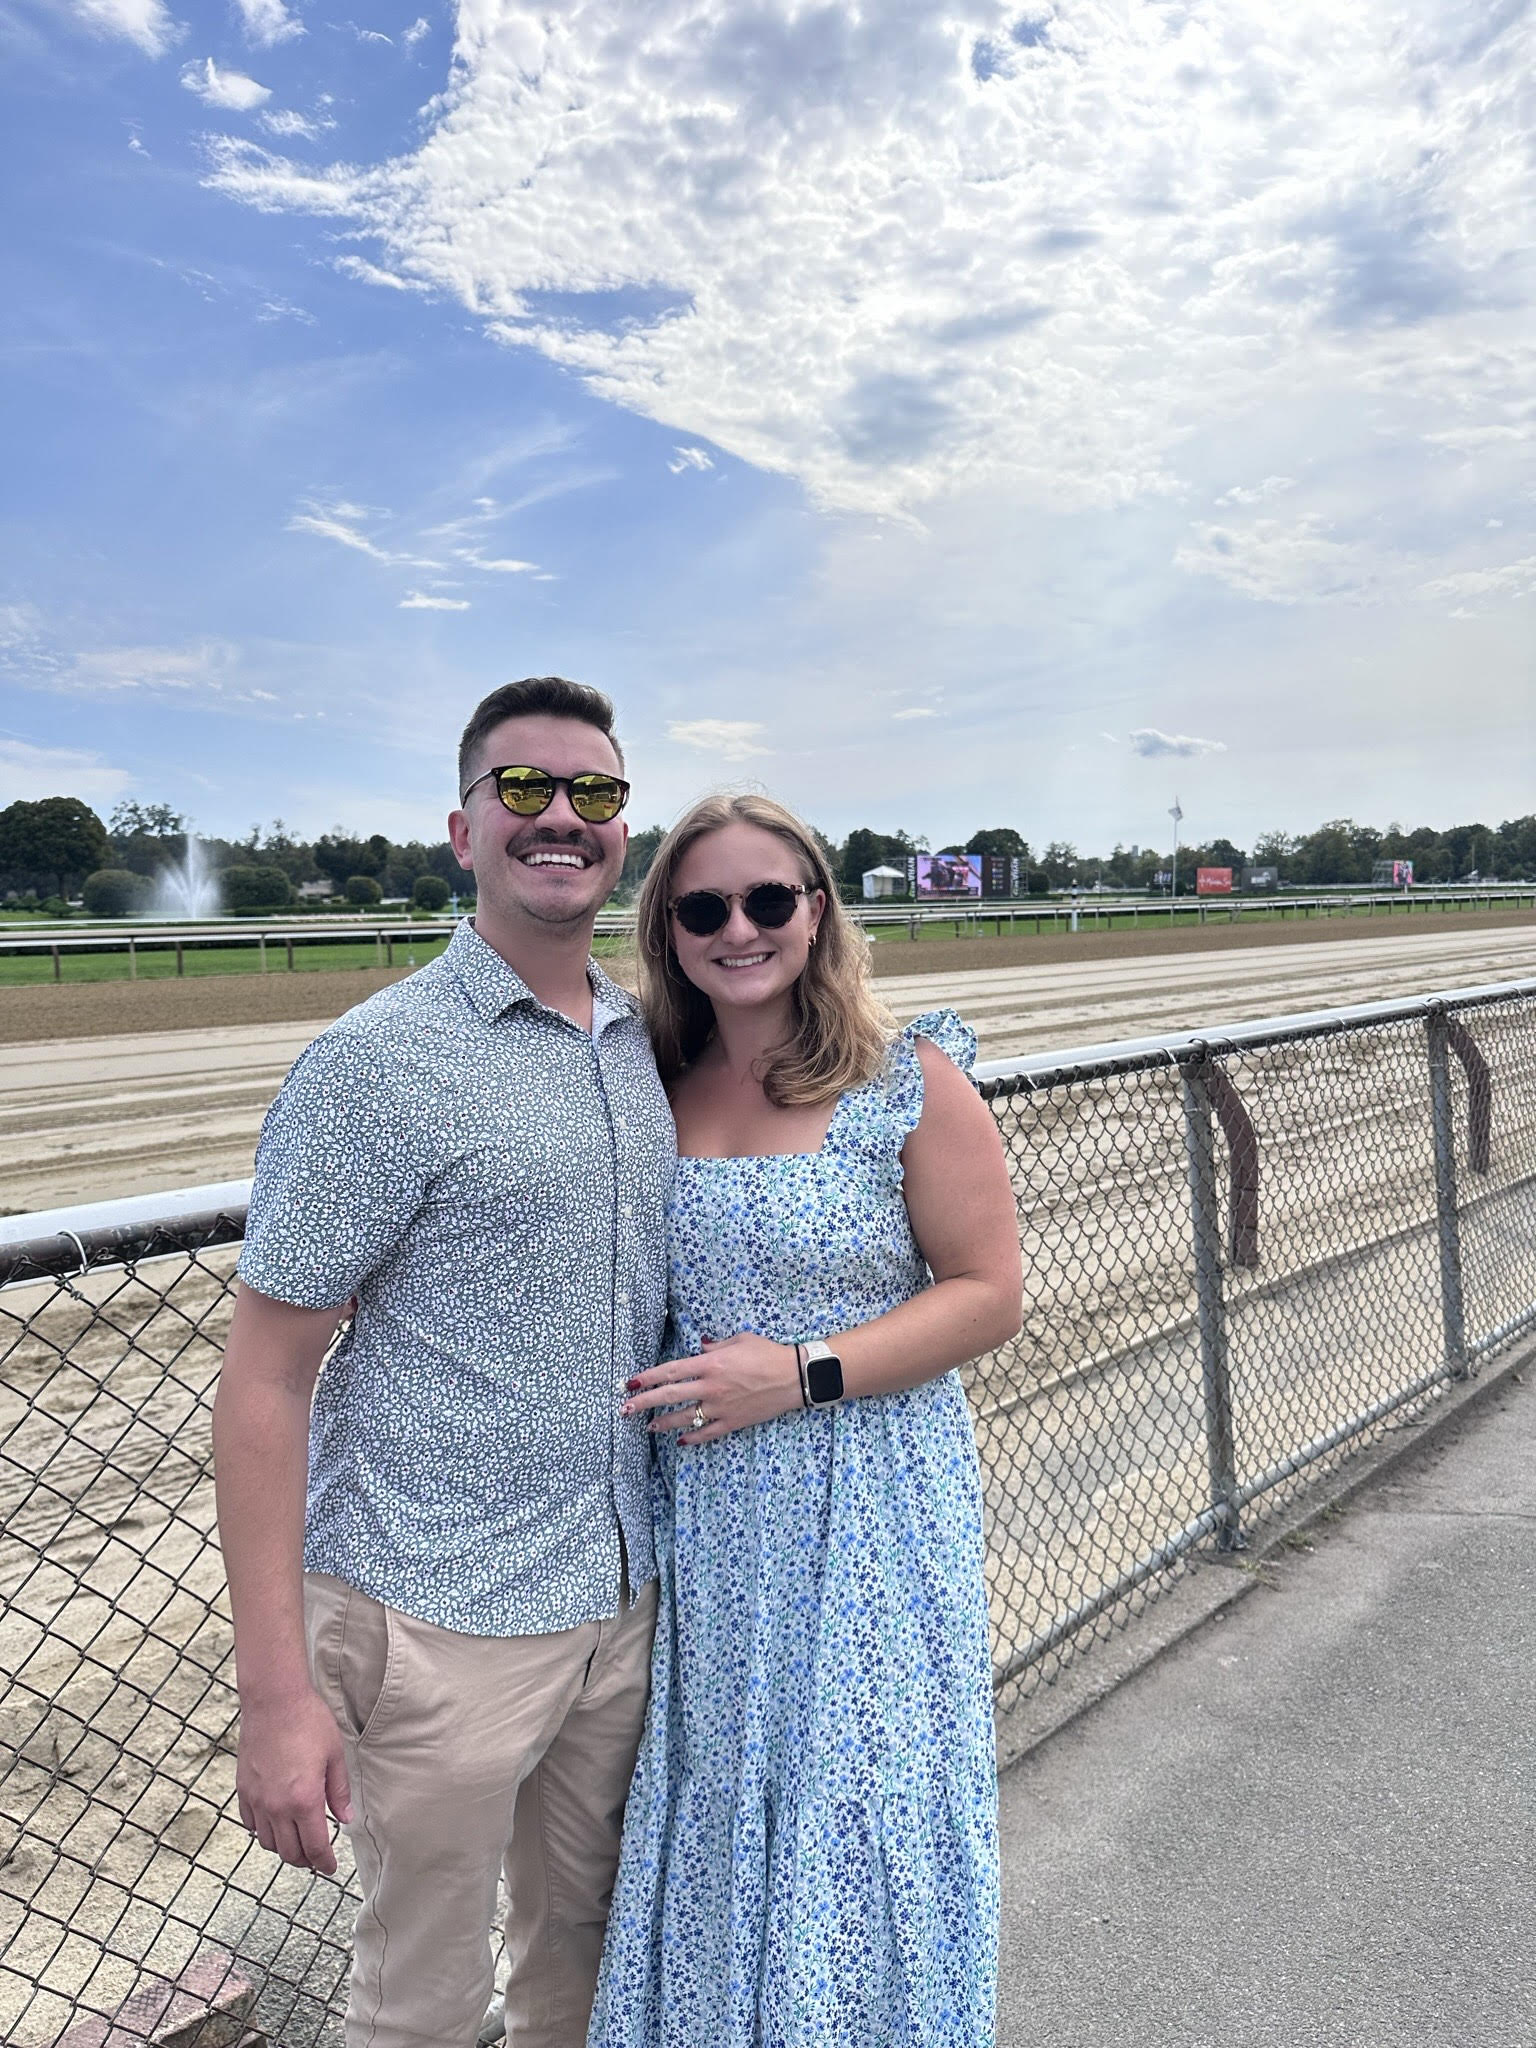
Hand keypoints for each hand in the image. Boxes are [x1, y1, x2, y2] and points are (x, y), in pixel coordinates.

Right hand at [236, 1685, 352, 1873]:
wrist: (273, 1700)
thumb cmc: (308, 1722)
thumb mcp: (334, 1755)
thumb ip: (339, 1791)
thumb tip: (346, 1818)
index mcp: (304, 1800)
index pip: (315, 1846)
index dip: (324, 1862)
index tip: (330, 1868)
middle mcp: (277, 1806)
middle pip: (289, 1852)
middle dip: (306, 1860)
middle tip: (317, 1858)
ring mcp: (257, 1800)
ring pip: (268, 1842)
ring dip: (284, 1848)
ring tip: (298, 1841)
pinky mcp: (243, 1790)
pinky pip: (251, 1824)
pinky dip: (264, 1831)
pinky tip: (275, 1824)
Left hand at [622, 1334, 802, 1442]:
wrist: (794, 1377)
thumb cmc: (768, 1353)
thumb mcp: (740, 1340)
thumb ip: (715, 1346)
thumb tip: (700, 1350)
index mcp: (710, 1364)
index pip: (670, 1371)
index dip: (648, 1377)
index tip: (631, 1382)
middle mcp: (711, 1387)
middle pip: (670, 1395)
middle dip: (644, 1402)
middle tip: (626, 1409)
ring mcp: (721, 1407)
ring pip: (685, 1418)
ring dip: (664, 1422)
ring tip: (649, 1426)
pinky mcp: (733, 1422)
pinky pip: (708, 1433)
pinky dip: (692, 1438)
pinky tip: (680, 1441)